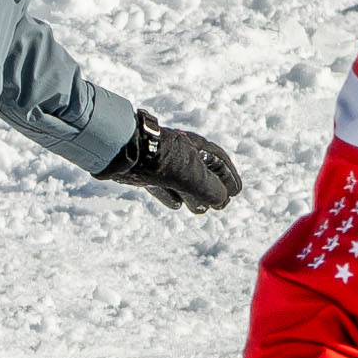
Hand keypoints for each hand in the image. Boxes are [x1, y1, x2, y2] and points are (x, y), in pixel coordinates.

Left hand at [99, 116, 244, 215]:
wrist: (121, 149)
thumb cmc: (160, 158)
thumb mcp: (191, 175)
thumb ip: (209, 189)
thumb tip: (222, 201)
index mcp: (195, 147)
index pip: (219, 161)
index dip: (229, 177)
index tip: (236, 192)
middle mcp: (180, 152)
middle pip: (202, 171)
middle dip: (212, 189)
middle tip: (221, 205)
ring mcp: (162, 161)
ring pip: (183, 180)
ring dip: (193, 195)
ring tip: (200, 210)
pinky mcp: (145, 171)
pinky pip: (163, 184)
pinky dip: (171, 194)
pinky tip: (175, 205)